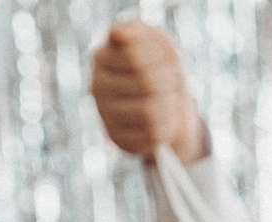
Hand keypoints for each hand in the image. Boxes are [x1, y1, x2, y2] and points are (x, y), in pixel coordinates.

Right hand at [92, 21, 207, 162]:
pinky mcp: (118, 139)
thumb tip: (116, 34)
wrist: (171, 104)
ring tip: (169, 101)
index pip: (134, 56)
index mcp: (102, 57)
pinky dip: (167, 127)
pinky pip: (152, 136)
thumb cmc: (162, 67)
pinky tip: (164, 121)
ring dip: (170, 105)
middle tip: (174, 81)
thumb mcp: (157, 42)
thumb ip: (137, 31)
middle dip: (169, 82)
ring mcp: (105, 114)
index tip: (170, 61)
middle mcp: (97, 86)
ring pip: (149, 112)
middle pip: (146, 83)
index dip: (162, 58)